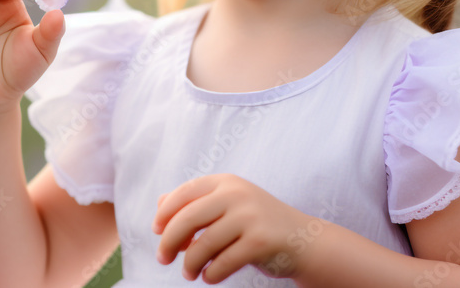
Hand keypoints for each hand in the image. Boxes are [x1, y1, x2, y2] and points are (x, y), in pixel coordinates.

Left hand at [152, 173, 316, 283]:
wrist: (302, 239)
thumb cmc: (256, 224)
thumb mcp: (229, 204)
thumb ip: (197, 203)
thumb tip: (160, 205)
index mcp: (226, 182)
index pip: (184, 193)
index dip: (164, 213)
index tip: (157, 232)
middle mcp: (237, 194)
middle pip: (187, 218)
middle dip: (168, 241)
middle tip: (163, 259)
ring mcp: (250, 216)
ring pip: (203, 244)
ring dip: (190, 264)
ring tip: (189, 274)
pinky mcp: (260, 241)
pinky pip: (222, 263)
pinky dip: (210, 274)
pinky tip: (209, 277)